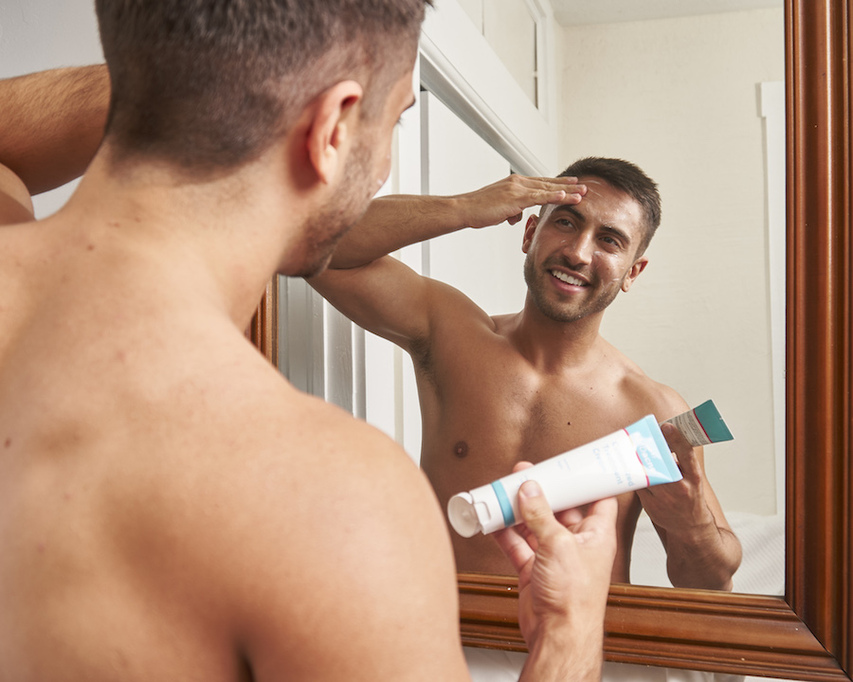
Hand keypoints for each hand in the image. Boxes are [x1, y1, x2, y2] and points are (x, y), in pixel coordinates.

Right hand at [456, 174, 585, 228]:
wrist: (465, 209)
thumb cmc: (478, 211)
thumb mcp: (498, 210)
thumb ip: (510, 211)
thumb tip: (515, 216)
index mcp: (514, 184)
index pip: (540, 183)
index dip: (557, 184)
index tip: (571, 185)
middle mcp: (518, 182)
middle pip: (548, 182)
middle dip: (567, 185)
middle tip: (584, 185)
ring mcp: (517, 188)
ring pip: (547, 188)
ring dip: (567, 191)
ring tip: (582, 192)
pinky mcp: (515, 197)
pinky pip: (538, 196)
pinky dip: (553, 196)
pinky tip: (565, 196)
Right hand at [493, 464, 616, 660]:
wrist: (557, 635)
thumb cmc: (575, 598)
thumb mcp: (558, 545)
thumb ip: (540, 515)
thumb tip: (529, 490)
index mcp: (596, 535)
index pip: (598, 499)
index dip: (586, 481)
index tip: (572, 463)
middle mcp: (577, 544)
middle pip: (559, 509)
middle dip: (542, 492)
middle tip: (524, 474)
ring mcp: (554, 557)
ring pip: (535, 525)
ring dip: (519, 511)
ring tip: (503, 494)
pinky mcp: (534, 570)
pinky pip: (518, 544)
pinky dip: (505, 533)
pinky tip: (494, 521)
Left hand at [636, 423, 714, 534]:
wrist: (689, 525)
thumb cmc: (691, 497)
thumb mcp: (693, 476)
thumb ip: (681, 460)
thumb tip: (664, 437)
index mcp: (693, 477)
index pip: (686, 454)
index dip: (676, 439)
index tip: (667, 427)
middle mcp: (680, 487)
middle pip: (660, 462)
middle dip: (649, 448)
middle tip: (640, 436)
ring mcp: (664, 497)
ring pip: (645, 473)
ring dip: (637, 460)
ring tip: (629, 447)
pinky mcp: (650, 504)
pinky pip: (638, 485)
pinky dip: (633, 475)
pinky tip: (627, 467)